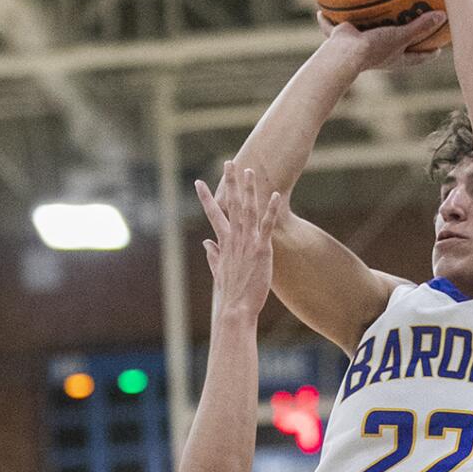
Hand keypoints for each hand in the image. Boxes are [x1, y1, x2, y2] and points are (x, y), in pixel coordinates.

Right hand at [195, 161, 280, 317]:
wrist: (237, 308)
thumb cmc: (230, 292)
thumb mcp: (218, 271)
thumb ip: (213, 254)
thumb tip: (206, 244)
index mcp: (223, 242)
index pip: (213, 214)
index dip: (206, 197)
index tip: (198, 182)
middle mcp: (234, 238)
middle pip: (231, 205)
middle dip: (230, 183)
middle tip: (229, 163)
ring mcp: (247, 243)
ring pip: (247, 210)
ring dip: (248, 190)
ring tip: (249, 171)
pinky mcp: (261, 249)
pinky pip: (267, 225)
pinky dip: (270, 210)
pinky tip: (274, 195)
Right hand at [320, 7, 446, 69]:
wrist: (346, 55)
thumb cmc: (375, 49)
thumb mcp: (400, 37)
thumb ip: (420, 27)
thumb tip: (443, 16)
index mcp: (394, 58)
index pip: (416, 57)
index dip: (428, 53)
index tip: (438, 49)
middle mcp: (379, 55)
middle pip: (395, 47)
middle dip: (403, 40)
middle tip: (413, 27)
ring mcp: (360, 47)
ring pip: (367, 35)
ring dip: (371, 27)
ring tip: (373, 13)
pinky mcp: (343, 40)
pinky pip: (335, 28)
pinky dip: (328, 22)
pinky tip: (321, 11)